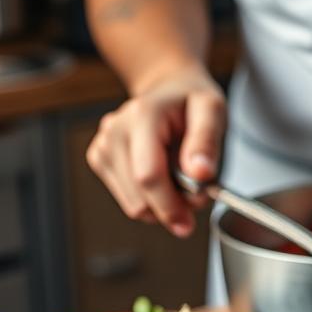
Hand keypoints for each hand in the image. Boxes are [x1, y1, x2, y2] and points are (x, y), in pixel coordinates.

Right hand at [86, 68, 225, 236]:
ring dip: (161, 205)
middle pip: (139, 197)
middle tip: (195, 195)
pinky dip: (149, 199)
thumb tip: (200, 173)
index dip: (170, 206)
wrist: (168, 89)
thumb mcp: (212, 109)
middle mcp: (115, 130)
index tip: (189, 222)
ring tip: (180, 181)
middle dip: (170, 207)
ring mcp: (103, 145)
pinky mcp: (99, 158)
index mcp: (143, 116)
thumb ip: (207, 141)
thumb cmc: (191, 101)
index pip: (148, 175)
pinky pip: (127, 199)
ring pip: (133, 204)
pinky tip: (162, 177)